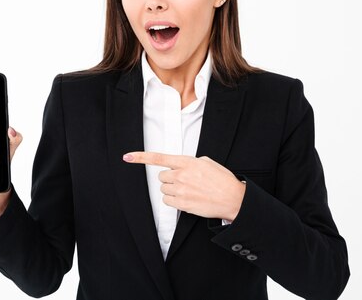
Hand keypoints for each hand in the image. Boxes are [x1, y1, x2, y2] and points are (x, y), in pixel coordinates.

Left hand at [123, 152, 245, 220]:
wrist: (233, 198)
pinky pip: (167, 201)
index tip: (128, 156)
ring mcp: (181, 190)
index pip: (159, 158)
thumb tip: (180, 166)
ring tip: (188, 191)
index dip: (141, 157)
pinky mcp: (182, 204)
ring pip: (164, 190)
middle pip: (161, 177)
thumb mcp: (207, 163)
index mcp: (187, 162)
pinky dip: (174, 201)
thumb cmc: (222, 180)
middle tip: (183, 182)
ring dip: (172, 190)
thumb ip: (190, 162)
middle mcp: (182, 175)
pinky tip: (186, 199)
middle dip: (170, 179)